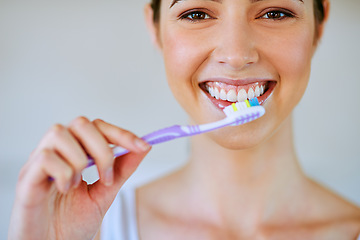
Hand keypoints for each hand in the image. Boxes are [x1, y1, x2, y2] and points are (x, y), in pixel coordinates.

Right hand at [8, 117, 150, 239]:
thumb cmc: (72, 223)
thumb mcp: (105, 193)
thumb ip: (123, 169)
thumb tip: (144, 146)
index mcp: (74, 153)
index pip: (97, 127)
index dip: (121, 133)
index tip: (142, 145)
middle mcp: (56, 152)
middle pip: (81, 123)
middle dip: (103, 149)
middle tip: (107, 177)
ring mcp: (39, 162)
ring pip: (60, 133)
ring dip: (80, 160)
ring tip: (79, 184)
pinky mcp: (27, 178)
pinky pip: (46, 158)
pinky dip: (64, 173)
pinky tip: (64, 189)